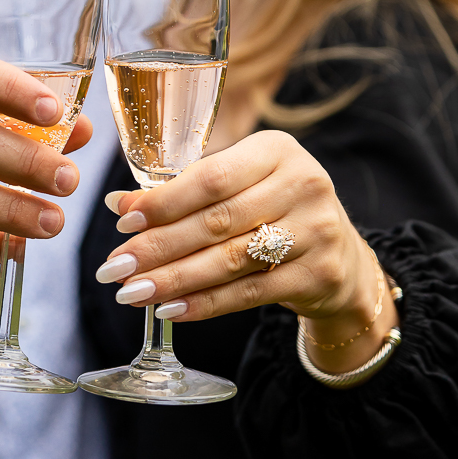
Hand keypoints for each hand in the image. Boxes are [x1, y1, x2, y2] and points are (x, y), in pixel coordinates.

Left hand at [97, 130, 398, 372]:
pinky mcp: (320, 274)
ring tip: (133, 292)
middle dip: (159, 247)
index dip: (164, 202)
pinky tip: (170, 309)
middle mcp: (302, 183)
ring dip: (175, 279)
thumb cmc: (275, 206)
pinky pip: (250, 293)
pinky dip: (205, 303)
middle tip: (115, 266)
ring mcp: (316, 230)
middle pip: (217, 222)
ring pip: (230, 260)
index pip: (212, 178)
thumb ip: (187, 189)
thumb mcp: (242, 182)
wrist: (341, 254)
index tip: (123, 221)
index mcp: (277, 149)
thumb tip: (119, 204)